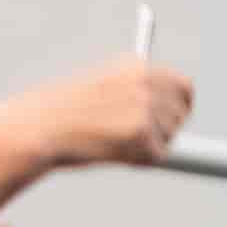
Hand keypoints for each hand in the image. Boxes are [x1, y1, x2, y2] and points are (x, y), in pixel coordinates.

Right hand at [6, 55, 193, 168]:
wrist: (42, 127)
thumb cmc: (65, 112)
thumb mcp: (103, 88)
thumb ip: (136, 92)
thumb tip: (167, 109)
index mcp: (137, 66)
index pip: (183, 86)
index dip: (182, 105)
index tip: (178, 118)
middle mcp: (145, 81)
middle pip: (180, 114)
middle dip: (166, 130)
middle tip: (140, 140)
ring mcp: (144, 107)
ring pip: (168, 137)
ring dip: (148, 146)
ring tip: (113, 142)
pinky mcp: (140, 133)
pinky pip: (155, 156)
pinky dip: (139, 161)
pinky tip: (112, 152)